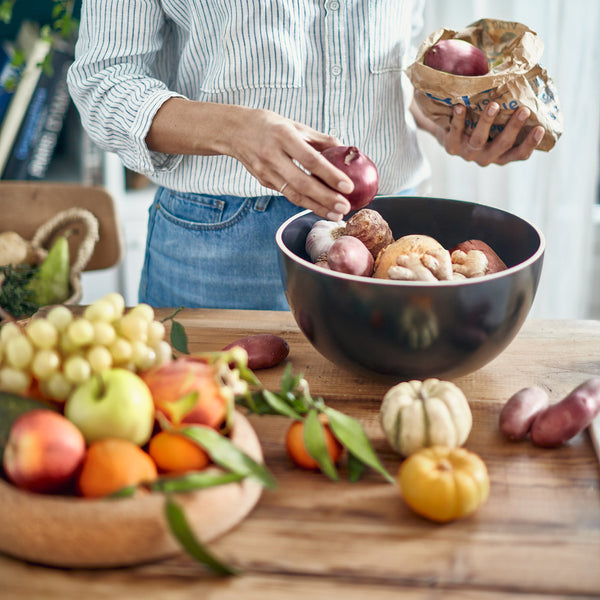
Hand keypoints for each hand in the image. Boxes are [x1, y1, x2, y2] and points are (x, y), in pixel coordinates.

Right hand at [226, 108, 352, 219]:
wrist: (233, 131)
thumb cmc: (268, 125)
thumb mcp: (293, 124)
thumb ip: (319, 138)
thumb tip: (344, 148)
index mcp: (283, 136)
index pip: (310, 160)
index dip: (330, 175)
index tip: (348, 186)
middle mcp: (273, 156)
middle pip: (302, 183)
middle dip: (325, 198)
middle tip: (345, 208)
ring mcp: (266, 172)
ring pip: (294, 195)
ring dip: (317, 207)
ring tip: (336, 215)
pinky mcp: (263, 181)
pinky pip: (288, 194)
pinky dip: (306, 203)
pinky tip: (321, 208)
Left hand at [438, 103, 544, 165]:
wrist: (448, 132)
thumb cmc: (480, 125)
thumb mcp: (497, 126)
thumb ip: (510, 114)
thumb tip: (531, 83)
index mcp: (501, 155)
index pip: (519, 154)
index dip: (530, 144)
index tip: (541, 128)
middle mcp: (485, 157)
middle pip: (502, 145)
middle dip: (513, 128)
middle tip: (524, 110)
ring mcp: (468, 154)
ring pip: (479, 140)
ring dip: (487, 122)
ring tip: (493, 105)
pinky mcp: (451, 147)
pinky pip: (456, 132)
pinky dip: (458, 119)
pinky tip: (460, 106)